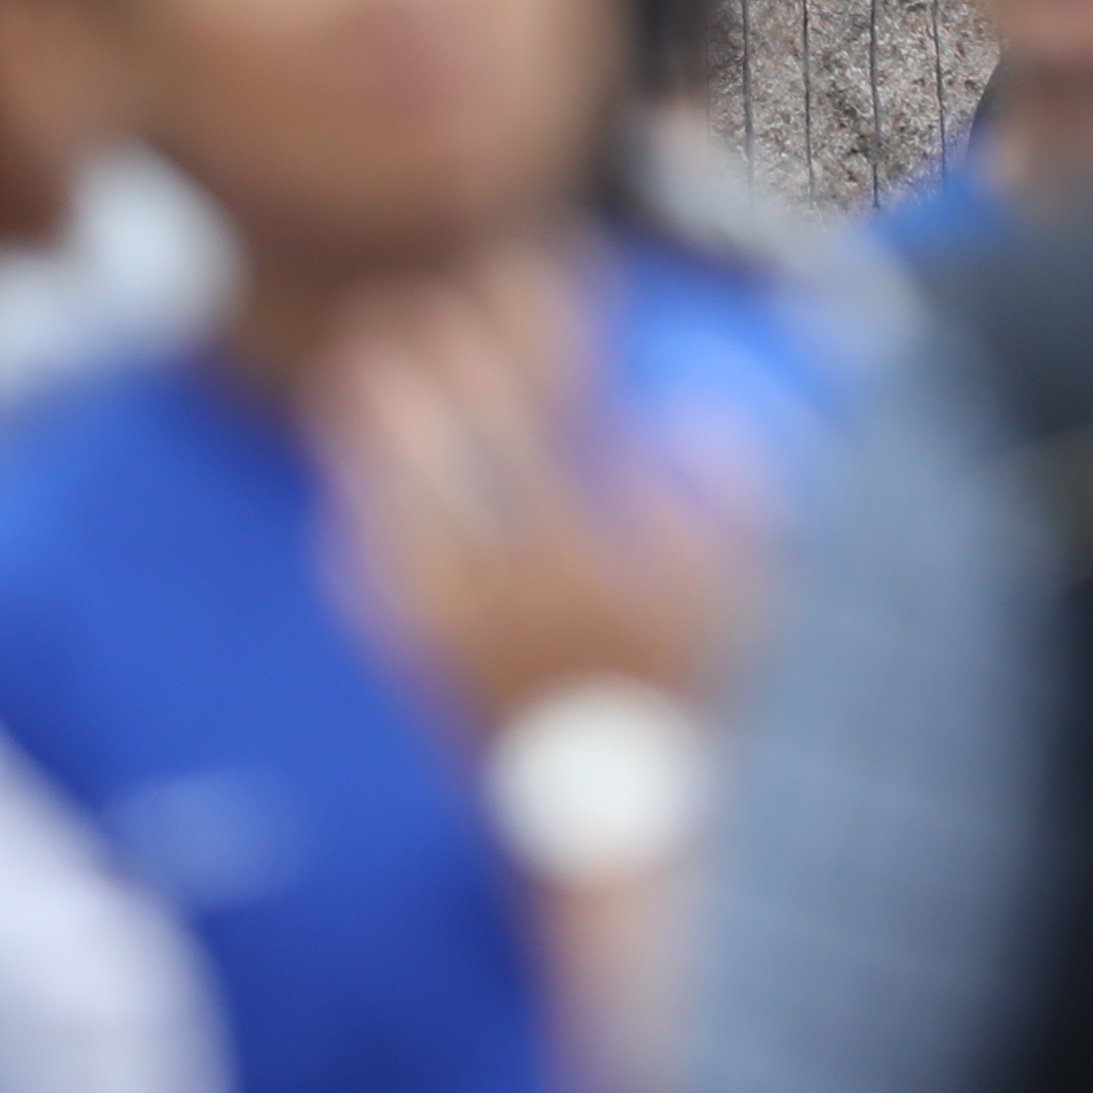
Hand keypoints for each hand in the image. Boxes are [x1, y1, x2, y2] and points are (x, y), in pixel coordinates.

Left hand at [314, 250, 754, 723]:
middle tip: (455, 287)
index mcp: (587, 551)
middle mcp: (503, 580)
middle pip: (460, 429)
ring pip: (390, 488)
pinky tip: (350, 472)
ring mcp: (444, 621)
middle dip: (459, 342)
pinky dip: (354, 506)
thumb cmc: (684, 701)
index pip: (560, 399)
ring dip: (380, 409)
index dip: (554, 318)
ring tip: (372, 349)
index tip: (558, 264)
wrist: (600, 829)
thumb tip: (700, 416)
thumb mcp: (743, 603)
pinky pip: (361, 566)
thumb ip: (736, 508)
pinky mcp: (407, 657)